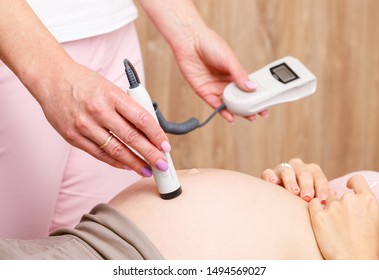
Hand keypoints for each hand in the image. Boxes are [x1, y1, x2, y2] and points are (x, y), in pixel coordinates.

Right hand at [34, 61, 170, 176]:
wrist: (51, 78)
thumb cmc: (84, 82)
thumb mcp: (111, 87)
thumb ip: (127, 107)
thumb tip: (148, 129)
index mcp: (112, 95)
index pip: (142, 119)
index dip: (157, 135)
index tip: (166, 146)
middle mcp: (99, 110)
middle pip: (132, 138)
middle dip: (151, 154)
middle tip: (162, 165)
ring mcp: (84, 125)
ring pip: (116, 150)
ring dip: (135, 163)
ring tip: (147, 170)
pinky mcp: (73, 136)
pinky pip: (99, 154)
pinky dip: (115, 162)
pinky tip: (127, 166)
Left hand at [171, 25, 268, 122]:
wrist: (190, 42)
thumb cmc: (210, 44)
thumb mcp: (229, 59)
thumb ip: (240, 75)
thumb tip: (252, 88)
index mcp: (234, 73)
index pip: (248, 88)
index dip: (256, 96)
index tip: (266, 104)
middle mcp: (225, 81)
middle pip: (239, 98)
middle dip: (249, 107)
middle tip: (259, 114)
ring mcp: (215, 87)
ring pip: (228, 103)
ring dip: (237, 112)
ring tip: (248, 118)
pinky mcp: (204, 91)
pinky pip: (215, 104)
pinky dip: (222, 112)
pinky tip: (230, 117)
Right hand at [261, 158, 333, 201]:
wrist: (282, 198)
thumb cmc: (303, 199)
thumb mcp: (314, 196)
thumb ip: (322, 195)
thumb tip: (334, 195)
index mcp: (311, 170)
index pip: (318, 177)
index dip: (321, 188)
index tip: (322, 199)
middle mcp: (298, 166)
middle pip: (303, 172)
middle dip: (306, 185)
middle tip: (307, 197)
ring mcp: (283, 169)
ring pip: (287, 171)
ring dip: (291, 181)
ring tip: (294, 191)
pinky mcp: (269, 173)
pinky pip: (269, 172)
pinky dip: (270, 176)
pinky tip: (273, 182)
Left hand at [309, 175, 378, 258]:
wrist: (355, 262)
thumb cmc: (367, 245)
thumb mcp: (374, 220)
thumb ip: (363, 205)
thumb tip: (350, 196)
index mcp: (368, 200)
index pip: (357, 180)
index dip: (352, 182)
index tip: (348, 187)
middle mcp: (350, 200)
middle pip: (339, 194)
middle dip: (338, 204)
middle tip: (341, 221)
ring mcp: (333, 207)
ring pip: (326, 200)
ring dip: (327, 208)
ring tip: (333, 226)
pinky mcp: (318, 217)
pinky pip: (312, 204)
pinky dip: (314, 209)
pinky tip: (320, 219)